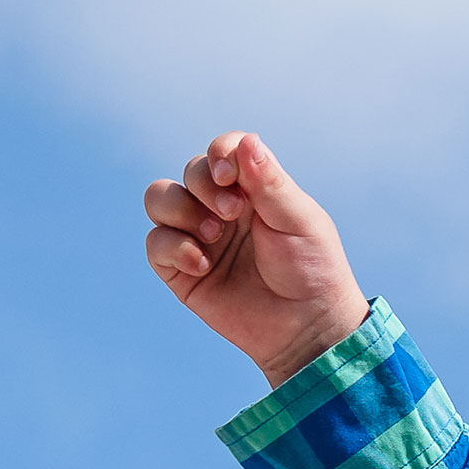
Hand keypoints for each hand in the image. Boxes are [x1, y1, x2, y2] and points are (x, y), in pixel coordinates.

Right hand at [142, 131, 367, 383]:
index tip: (232, 176)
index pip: (222, 152)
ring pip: (159, 198)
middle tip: (232, 213)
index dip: (218, 155)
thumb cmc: (313, 270)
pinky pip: (155, 243)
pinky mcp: (182, 270)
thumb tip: (246, 142)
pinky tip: (203, 264)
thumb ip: (269, 181)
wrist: (307, 327)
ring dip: (181, 210)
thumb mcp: (299, 220)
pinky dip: (174, 247)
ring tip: (213, 235)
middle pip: (189, 172)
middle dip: (204, 186)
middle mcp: (222, 208)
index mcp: (254, 190)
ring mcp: (199, 237)